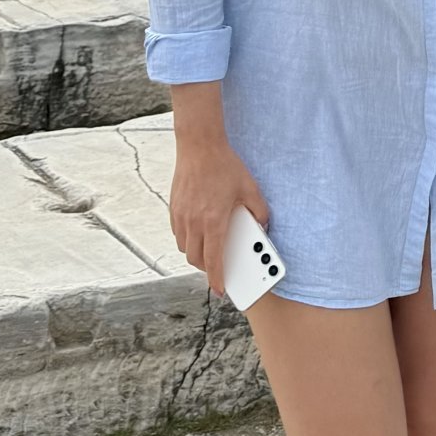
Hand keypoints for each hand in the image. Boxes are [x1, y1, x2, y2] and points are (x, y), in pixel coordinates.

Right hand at [167, 83, 267, 294]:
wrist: (199, 146)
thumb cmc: (225, 167)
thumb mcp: (251, 189)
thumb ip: (259, 211)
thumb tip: (262, 226)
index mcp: (213, 221)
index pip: (214, 260)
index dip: (217, 278)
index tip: (221, 290)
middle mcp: (193, 222)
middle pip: (196, 259)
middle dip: (206, 269)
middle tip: (218, 269)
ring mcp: (181, 216)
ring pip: (184, 248)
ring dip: (196, 254)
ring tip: (209, 252)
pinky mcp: (173, 208)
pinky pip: (178, 234)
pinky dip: (187, 240)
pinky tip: (198, 234)